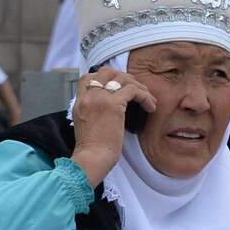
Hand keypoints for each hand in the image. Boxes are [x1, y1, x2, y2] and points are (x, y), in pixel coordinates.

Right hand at [69, 68, 154, 185]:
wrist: (92, 158)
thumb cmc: (92, 149)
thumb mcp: (86, 124)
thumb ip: (93, 111)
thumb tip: (110, 107)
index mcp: (79, 101)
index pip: (89, 77)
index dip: (106, 77)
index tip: (119, 87)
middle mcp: (88, 96)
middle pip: (107, 71)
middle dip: (124, 77)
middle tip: (136, 90)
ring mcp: (100, 98)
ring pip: (122, 78)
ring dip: (139, 87)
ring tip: (148, 99)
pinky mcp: (113, 105)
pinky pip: (133, 90)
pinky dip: (145, 96)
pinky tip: (150, 107)